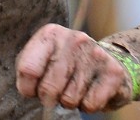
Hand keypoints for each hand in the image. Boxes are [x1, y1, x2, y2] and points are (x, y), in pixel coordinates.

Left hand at [15, 24, 132, 111]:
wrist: (107, 60)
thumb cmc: (66, 63)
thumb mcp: (43, 58)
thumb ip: (29, 70)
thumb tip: (27, 90)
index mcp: (51, 34)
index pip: (27, 69)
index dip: (27, 88)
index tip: (32, 90)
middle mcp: (74, 39)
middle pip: (48, 88)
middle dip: (49, 98)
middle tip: (56, 91)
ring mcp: (95, 54)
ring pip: (69, 99)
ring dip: (70, 101)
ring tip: (75, 87)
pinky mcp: (112, 72)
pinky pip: (90, 105)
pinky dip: (87, 105)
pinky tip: (90, 91)